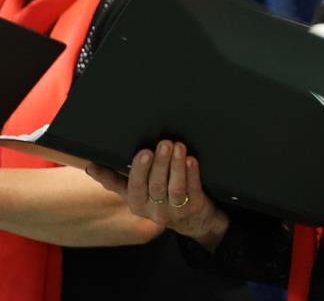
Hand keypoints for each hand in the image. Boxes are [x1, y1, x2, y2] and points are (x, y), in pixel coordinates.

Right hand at [85, 140, 228, 251]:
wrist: (192, 219)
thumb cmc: (159, 198)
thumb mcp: (136, 193)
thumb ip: (115, 180)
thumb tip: (90, 167)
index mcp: (137, 204)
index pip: (134, 188)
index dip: (138, 171)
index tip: (143, 153)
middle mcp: (154, 211)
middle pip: (156, 186)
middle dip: (160, 163)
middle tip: (164, 143)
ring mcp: (175, 211)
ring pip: (174, 188)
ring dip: (176, 166)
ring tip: (178, 146)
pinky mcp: (194, 208)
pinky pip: (192, 190)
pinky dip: (192, 174)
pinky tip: (191, 160)